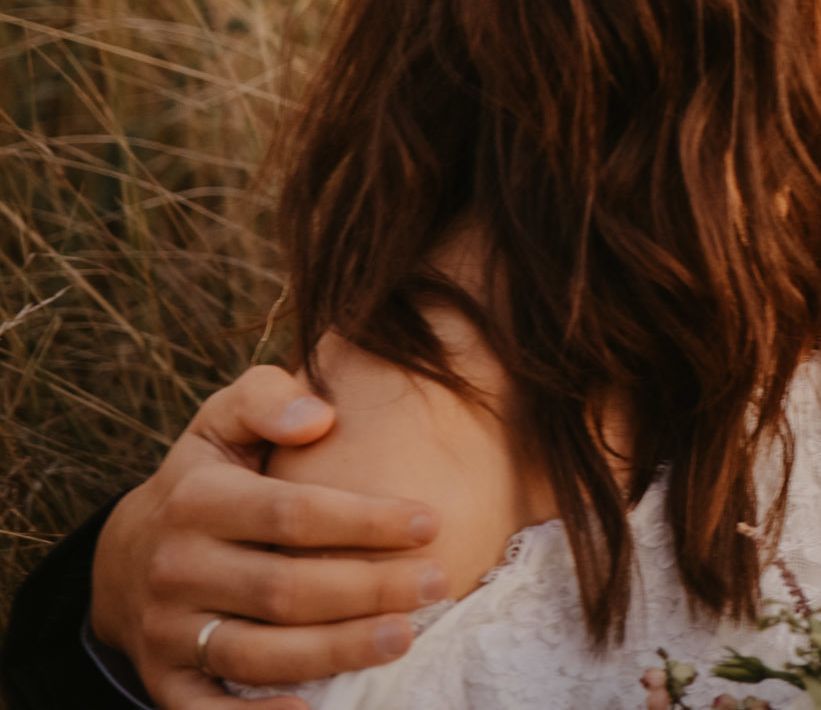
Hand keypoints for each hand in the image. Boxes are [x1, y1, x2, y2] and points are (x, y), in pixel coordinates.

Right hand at [91, 365, 447, 709]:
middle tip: (438, 584)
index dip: (365, 521)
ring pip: (259, 652)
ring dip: (337, 652)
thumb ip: (267, 399)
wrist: (124, 556)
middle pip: (285, 589)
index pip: (292, 513)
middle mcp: (177, 568)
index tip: (430, 522)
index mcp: (197, 499)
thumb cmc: (205, 478)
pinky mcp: (166, 679)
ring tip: (406, 637)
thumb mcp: (221, 421)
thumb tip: (319, 416)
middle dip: (369, 589)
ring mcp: (168, 630)